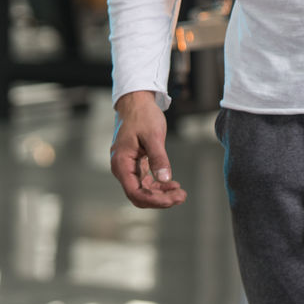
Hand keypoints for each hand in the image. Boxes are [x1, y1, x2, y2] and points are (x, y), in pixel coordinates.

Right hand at [110, 90, 187, 208]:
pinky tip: (173, 184)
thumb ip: (158, 158)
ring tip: (181, 193)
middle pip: (140, 195)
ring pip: (144, 191)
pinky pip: (147, 182)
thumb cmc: (142, 115)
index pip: (135, 192)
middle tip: (181, 196)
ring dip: (162, 194)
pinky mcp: (136, 165)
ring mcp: (129, 168)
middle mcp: (122, 169)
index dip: (154, 200)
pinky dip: (159, 186)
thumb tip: (165, 179)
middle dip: (160, 199)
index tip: (172, 199)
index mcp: (122, 163)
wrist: (137, 102)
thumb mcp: (153, 135)